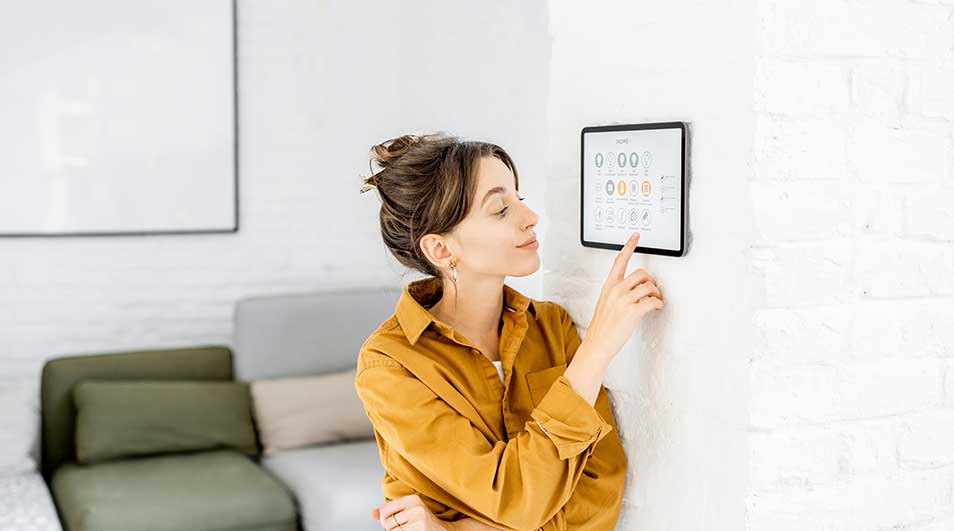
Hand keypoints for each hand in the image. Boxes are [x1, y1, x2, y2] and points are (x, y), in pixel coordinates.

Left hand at [371, 494, 449, 530]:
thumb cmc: (424, 523)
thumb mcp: (408, 512)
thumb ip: (390, 511)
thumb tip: (372, 514)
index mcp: (412, 499)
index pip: (385, 509)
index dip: (385, 519)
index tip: (393, 523)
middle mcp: (415, 506)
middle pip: (387, 521)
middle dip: (390, 529)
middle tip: (402, 529)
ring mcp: (418, 518)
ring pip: (392, 530)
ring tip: (408, 530)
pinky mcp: (420, 528)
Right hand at [585, 231, 663, 357]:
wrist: (597, 343)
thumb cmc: (602, 326)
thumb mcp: (605, 302)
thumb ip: (617, 292)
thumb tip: (635, 288)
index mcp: (609, 285)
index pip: (620, 260)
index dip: (629, 246)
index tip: (636, 236)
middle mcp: (616, 289)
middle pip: (642, 273)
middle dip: (650, 282)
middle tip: (652, 292)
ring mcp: (624, 300)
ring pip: (649, 286)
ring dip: (656, 294)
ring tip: (654, 302)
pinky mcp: (633, 311)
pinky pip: (653, 301)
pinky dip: (658, 304)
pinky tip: (656, 308)